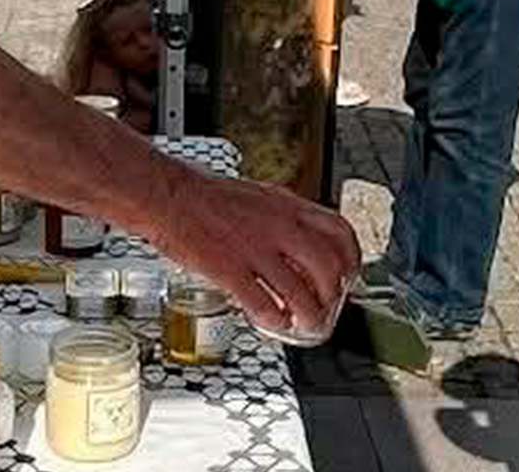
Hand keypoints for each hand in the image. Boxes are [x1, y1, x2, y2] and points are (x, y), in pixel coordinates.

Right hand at [148, 166, 360, 333]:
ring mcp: (254, 249)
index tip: (347, 273)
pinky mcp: (229, 269)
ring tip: (307, 324)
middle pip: (327, 266)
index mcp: (286, 206)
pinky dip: (274, 319)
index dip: (351, 258)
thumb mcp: (258, 197)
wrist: (168, 195)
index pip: (339, 231)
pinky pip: (262, 303)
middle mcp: (277, 227)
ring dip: (309, 314)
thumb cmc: (206, 196)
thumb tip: (300, 241)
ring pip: (300, 292)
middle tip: (328, 304)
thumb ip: (282, 218)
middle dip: (333, 293)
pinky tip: (274, 322)